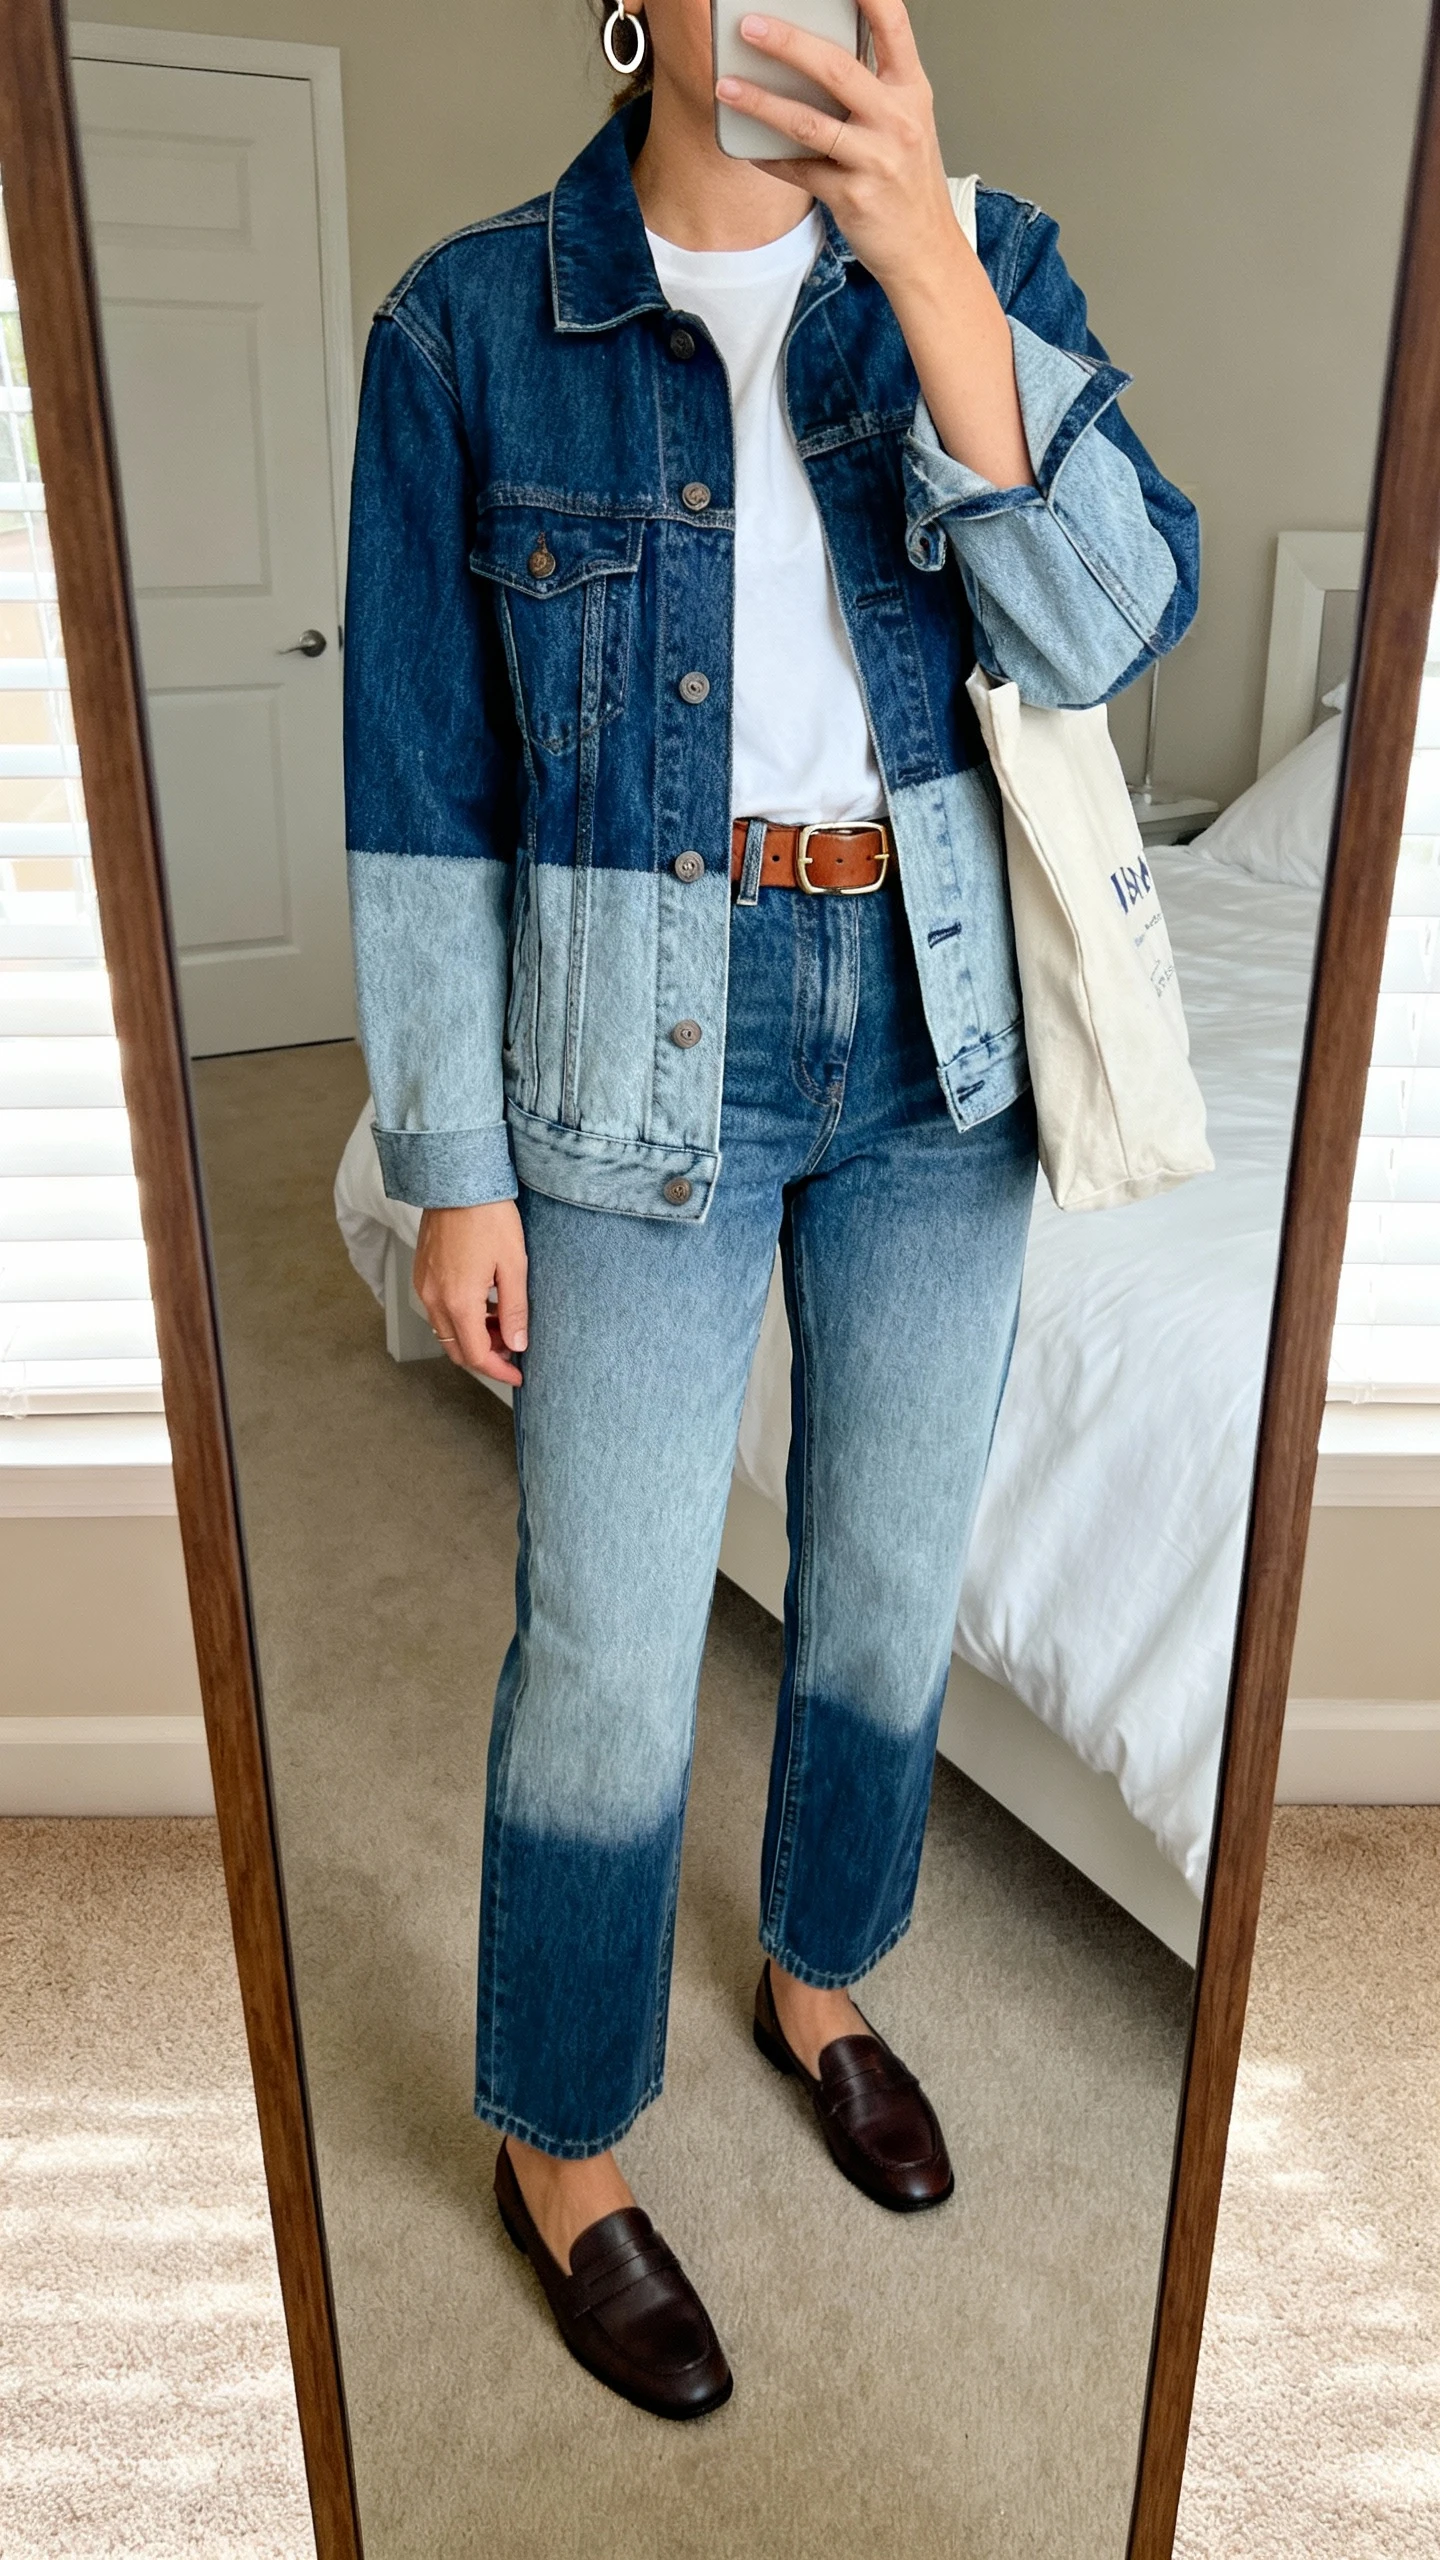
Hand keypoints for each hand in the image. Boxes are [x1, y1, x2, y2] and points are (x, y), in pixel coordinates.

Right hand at [412, 1201, 528, 1387]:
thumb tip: (518, 1344)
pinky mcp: (421, 1273)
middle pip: (457, 1349)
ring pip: (446, 1330)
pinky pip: (438, 1309)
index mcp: (458, 1301)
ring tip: (502, 1320)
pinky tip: (483, 1301)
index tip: (518, 1374)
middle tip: (513, 1347)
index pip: (477, 1355)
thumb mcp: (514, 1265)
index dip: (499, 1371)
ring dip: (472, 1335)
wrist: (458, 1181)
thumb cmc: (489, 1216)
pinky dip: (460, 1316)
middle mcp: (433, 1299)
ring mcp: (423, 1285)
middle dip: (486, 1355)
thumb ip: (515, 1310)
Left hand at [715, 3, 952, 295]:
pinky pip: (799, 171)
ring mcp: (875, 160)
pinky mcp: (852, 197)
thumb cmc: (909, 181)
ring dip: (761, 103)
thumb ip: (873, 85)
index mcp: (911, 91)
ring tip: (727, 87)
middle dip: (787, 43)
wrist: (925, 249)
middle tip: (750, 26)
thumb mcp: (907, 121)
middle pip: (837, 69)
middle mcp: (897, 120)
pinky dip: (769, 157)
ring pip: (809, 123)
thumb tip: (817, 52)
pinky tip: (749, 146)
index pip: (894, 26)